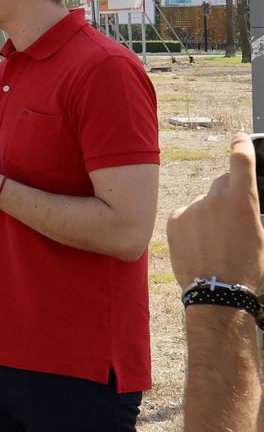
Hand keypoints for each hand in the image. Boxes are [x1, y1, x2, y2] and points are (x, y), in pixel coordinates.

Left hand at [169, 134, 263, 288]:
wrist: (217, 292)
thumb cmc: (246, 267)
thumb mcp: (258, 233)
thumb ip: (245, 208)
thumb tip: (237, 200)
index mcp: (241, 200)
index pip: (240, 161)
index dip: (241, 146)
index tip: (238, 139)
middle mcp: (214, 199)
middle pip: (221, 183)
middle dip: (227, 193)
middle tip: (230, 218)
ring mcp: (192, 208)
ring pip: (203, 201)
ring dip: (208, 213)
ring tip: (214, 241)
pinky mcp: (175, 219)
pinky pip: (186, 213)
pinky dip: (192, 223)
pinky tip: (198, 244)